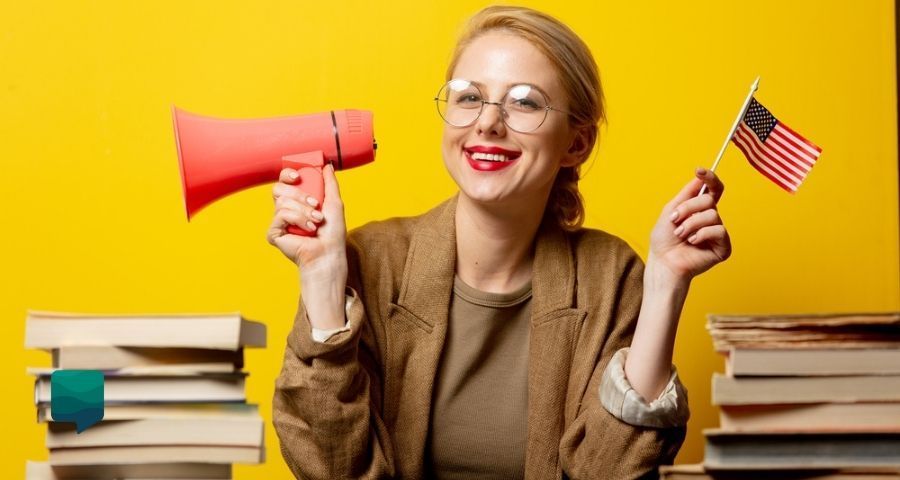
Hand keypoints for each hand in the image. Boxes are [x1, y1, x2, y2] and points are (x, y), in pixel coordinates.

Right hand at [267, 164, 347, 275]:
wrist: (328, 252)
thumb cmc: (332, 232)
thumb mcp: (334, 202)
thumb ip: (330, 183)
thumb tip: (327, 165)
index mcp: (297, 201)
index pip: (285, 181)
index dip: (287, 175)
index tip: (297, 176)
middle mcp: (286, 210)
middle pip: (278, 188)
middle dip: (298, 194)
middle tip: (314, 203)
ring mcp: (279, 222)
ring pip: (282, 202)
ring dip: (304, 211)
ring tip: (315, 222)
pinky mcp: (274, 232)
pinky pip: (280, 215)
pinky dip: (297, 220)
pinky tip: (307, 230)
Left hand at [648, 167, 731, 282]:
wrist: (663, 261)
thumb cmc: (664, 240)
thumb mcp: (671, 211)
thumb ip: (686, 194)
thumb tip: (699, 178)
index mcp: (700, 210)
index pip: (713, 189)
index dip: (710, 178)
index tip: (699, 171)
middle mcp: (711, 220)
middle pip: (709, 200)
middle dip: (688, 209)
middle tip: (675, 221)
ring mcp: (718, 233)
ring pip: (712, 214)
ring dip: (691, 224)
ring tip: (681, 235)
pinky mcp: (723, 247)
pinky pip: (718, 230)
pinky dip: (701, 234)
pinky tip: (692, 242)